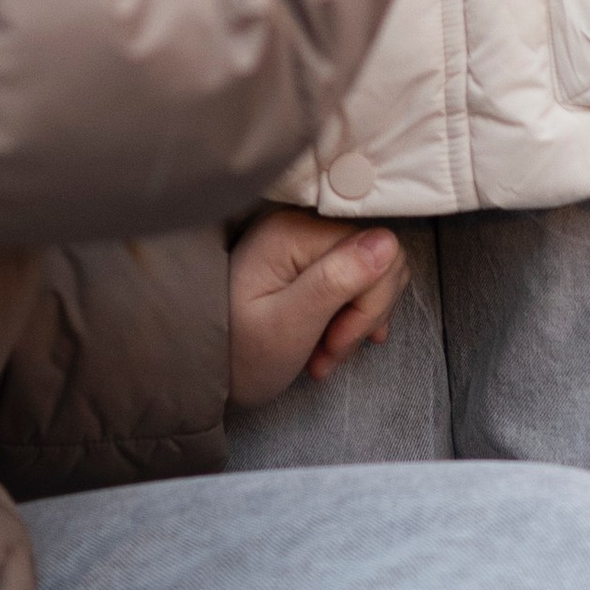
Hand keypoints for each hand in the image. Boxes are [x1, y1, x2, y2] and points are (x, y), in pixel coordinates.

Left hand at [229, 206, 414, 407]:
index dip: (369, 303)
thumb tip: (387, 242)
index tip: (337, 342)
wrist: (202, 365)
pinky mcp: (311, 258)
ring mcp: (306, 239)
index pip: (377, 250)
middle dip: (364, 315)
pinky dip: (352, 316)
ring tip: (324, 353)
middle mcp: (302, 223)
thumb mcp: (287, 326)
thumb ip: (335, 282)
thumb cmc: (238, 351)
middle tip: (330, 353)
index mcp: (294, 231)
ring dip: (358, 320)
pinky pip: (358, 278)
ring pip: (375, 271)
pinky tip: (332, 343)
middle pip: (381, 258)